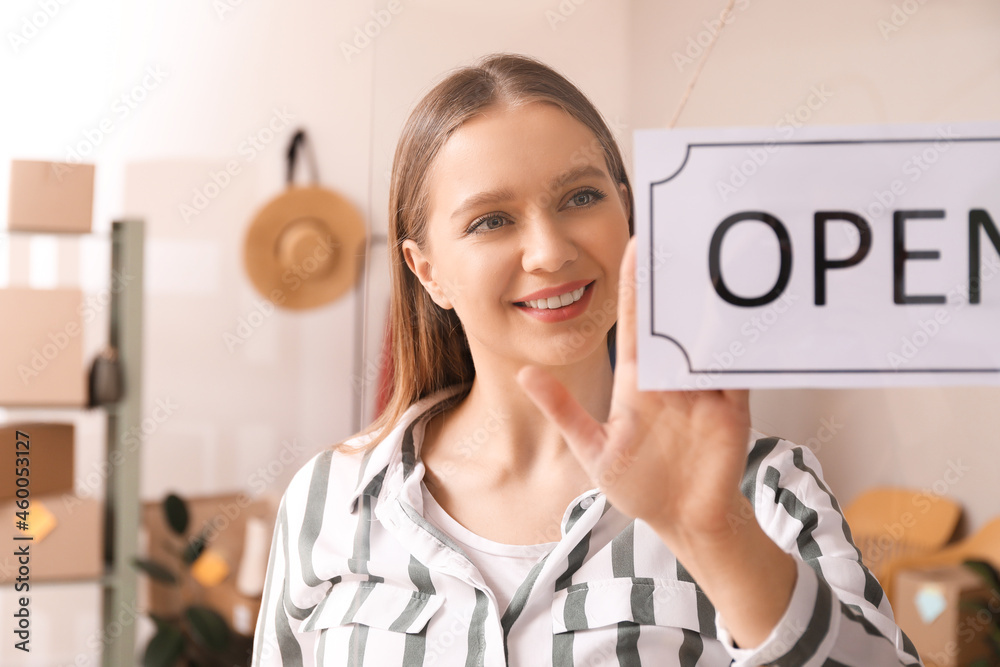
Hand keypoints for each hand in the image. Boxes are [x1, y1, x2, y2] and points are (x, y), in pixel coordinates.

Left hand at [517, 236, 751, 544]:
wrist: (682, 520)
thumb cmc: (637, 484)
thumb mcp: (592, 449)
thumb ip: (563, 411)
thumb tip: (524, 375)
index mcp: (638, 381)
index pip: (635, 324)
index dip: (634, 287)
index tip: (635, 248)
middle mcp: (672, 378)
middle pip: (674, 321)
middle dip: (675, 280)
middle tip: (679, 236)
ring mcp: (704, 390)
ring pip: (707, 337)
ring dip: (710, 305)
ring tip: (711, 265)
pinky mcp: (732, 407)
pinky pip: (739, 369)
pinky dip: (741, 347)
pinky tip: (742, 320)